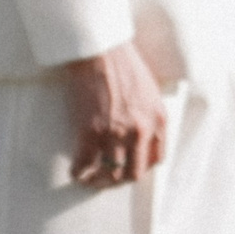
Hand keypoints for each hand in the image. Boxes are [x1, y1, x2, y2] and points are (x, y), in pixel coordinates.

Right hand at [64, 42, 167, 188]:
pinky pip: (84, 164)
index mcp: (158, 120)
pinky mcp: (91, 132)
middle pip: (134, 172)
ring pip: (110, 173)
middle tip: (108, 178)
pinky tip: (76, 171)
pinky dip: (79, 172)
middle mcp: (140, 131)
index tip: (130, 168)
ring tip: (90, 177)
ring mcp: (115, 133)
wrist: (101, 52)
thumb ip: (149, 116)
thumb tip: (141, 138)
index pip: (156, 159)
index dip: (141, 167)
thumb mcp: (150, 92)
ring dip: (99, 180)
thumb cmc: (124, 66)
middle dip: (120, 179)